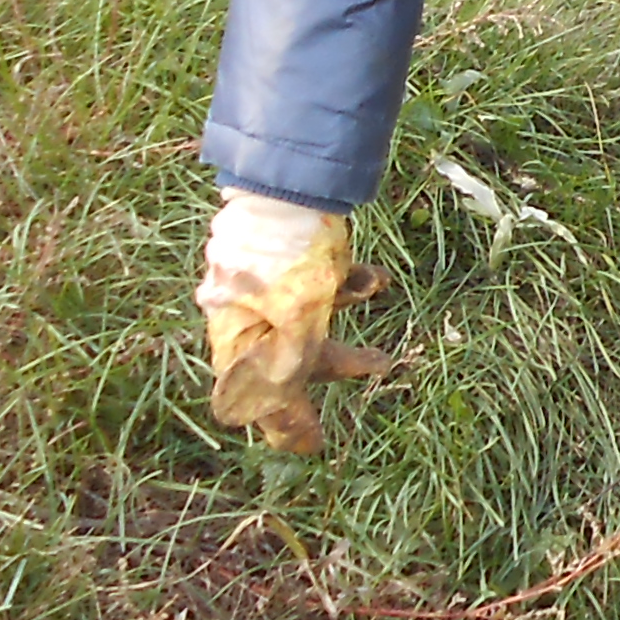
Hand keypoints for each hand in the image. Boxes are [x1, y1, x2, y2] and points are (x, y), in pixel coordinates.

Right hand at [193, 188, 391, 454]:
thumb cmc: (290, 254)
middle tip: (376, 368)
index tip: (315, 445)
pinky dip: (348, 285)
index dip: (282, 423)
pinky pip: (320, 282)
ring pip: (308, 319)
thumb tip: (282, 430)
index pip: (252, 394)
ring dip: (346, 328)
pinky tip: (374, 280)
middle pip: (285, 355)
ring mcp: (266, 280)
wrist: (293, 174)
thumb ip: (291, 373)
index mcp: (232, 332)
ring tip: (386, 334)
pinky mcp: (292, 254)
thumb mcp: (298, 321)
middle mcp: (242, 309)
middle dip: (333, 365)